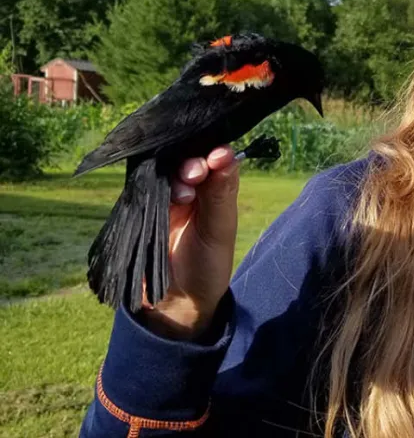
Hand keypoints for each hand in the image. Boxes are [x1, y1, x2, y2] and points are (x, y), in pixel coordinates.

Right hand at [141, 146, 240, 340]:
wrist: (174, 301)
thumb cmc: (206, 266)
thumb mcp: (219, 231)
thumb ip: (221, 194)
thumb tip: (227, 154)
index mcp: (216, 191)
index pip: (215, 160)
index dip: (215, 154)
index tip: (217, 155)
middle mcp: (192, 190)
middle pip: (189, 161)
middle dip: (193, 164)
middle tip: (194, 175)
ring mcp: (166, 198)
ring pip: (166, 172)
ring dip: (173, 176)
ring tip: (182, 194)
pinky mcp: (143, 208)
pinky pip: (143, 188)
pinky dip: (149, 185)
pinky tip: (154, 191)